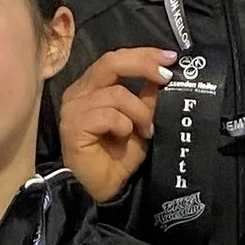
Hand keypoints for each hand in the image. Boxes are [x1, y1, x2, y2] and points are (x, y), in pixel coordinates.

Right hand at [58, 45, 172, 202]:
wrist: (105, 189)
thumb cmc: (118, 158)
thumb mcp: (140, 122)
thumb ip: (146, 98)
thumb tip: (160, 75)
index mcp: (92, 87)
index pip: (116, 59)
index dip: (144, 55)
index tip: (171, 58)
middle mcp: (79, 93)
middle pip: (111, 62)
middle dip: (143, 65)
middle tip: (166, 77)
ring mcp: (74, 108)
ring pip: (115, 93)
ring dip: (139, 111)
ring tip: (146, 130)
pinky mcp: (73, 125)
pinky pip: (108, 114)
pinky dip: (124, 125)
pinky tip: (126, 137)